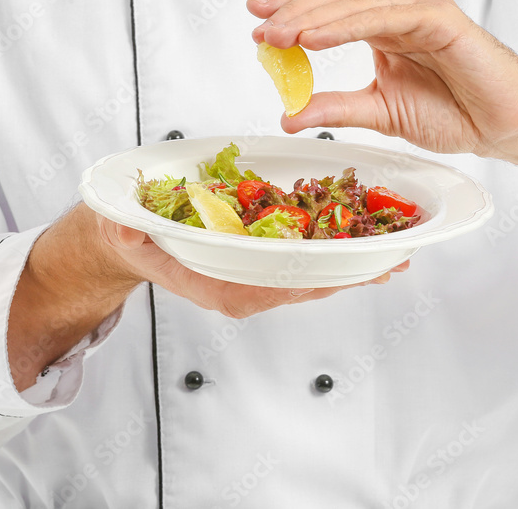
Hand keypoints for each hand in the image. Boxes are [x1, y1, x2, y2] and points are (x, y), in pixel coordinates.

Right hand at [12, 204, 407, 389]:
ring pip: (311, 275)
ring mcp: (254, 279)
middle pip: (306, 283)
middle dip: (351, 274)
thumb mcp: (122, 229)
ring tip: (392, 252)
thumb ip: (125, 230)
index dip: (316, 277)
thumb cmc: (130, 234)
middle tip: (395, 260)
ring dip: (352, 265)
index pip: (275, 286)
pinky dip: (335, 251)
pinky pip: (303, 261)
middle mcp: (243, 289)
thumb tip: (125, 229)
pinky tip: (361, 240)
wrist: (128, 239)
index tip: (352, 271)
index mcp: (218, 287)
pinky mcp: (260, 264)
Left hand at [248, 0, 517, 158]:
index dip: (292, 13)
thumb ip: (335, 109)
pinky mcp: (439, 17)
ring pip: (355, 4)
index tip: (257, 23)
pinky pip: (385, 16)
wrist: (503, 126)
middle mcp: (398, 14)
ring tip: (278, 34)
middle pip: (336, 1)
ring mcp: (419, 11)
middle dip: (293, 12)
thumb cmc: (456, 114)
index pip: (330, 13)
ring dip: (312, 18)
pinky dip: (347, 25)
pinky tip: (316, 37)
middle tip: (260, 28)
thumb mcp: (379, 113)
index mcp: (384, 31)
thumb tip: (289, 114)